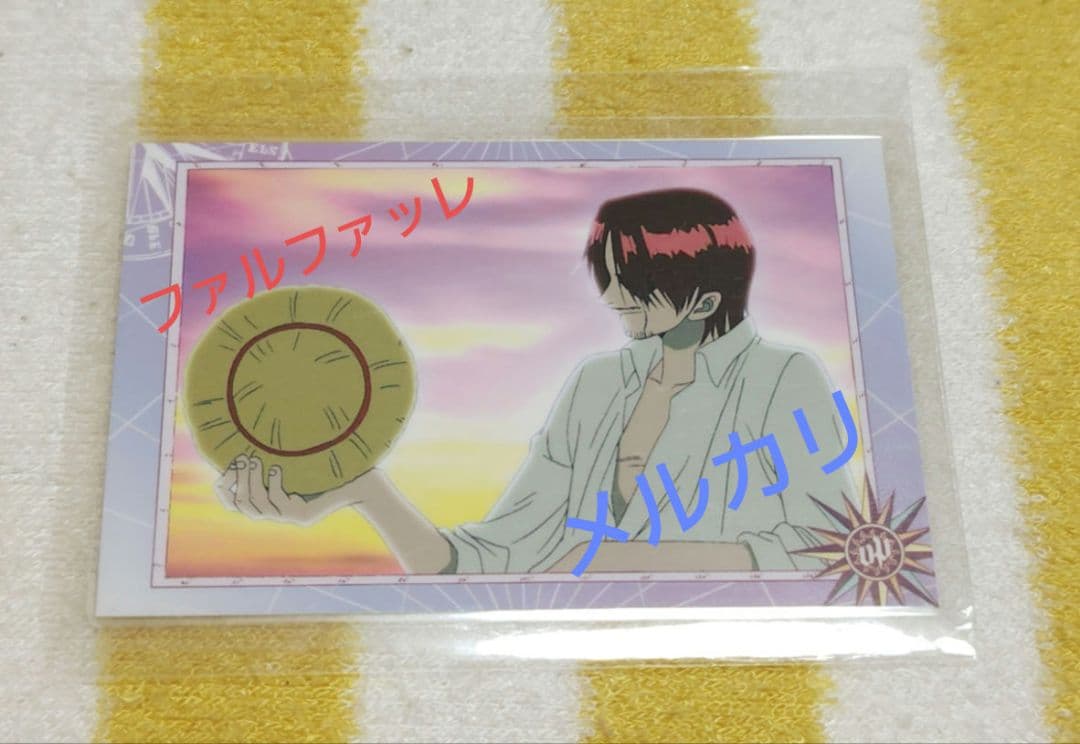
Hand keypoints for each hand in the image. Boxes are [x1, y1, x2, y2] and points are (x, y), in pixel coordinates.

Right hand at [214, 454, 355, 525]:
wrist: (359, 477)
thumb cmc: (326, 462)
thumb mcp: (294, 456)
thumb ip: (272, 451)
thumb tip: (246, 431)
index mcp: (272, 500)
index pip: (236, 504)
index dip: (224, 491)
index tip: (222, 471)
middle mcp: (278, 512)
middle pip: (243, 504)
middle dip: (238, 481)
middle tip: (241, 458)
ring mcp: (290, 517)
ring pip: (258, 506)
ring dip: (251, 481)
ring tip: (252, 459)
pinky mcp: (304, 517)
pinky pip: (280, 504)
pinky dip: (274, 484)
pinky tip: (276, 467)